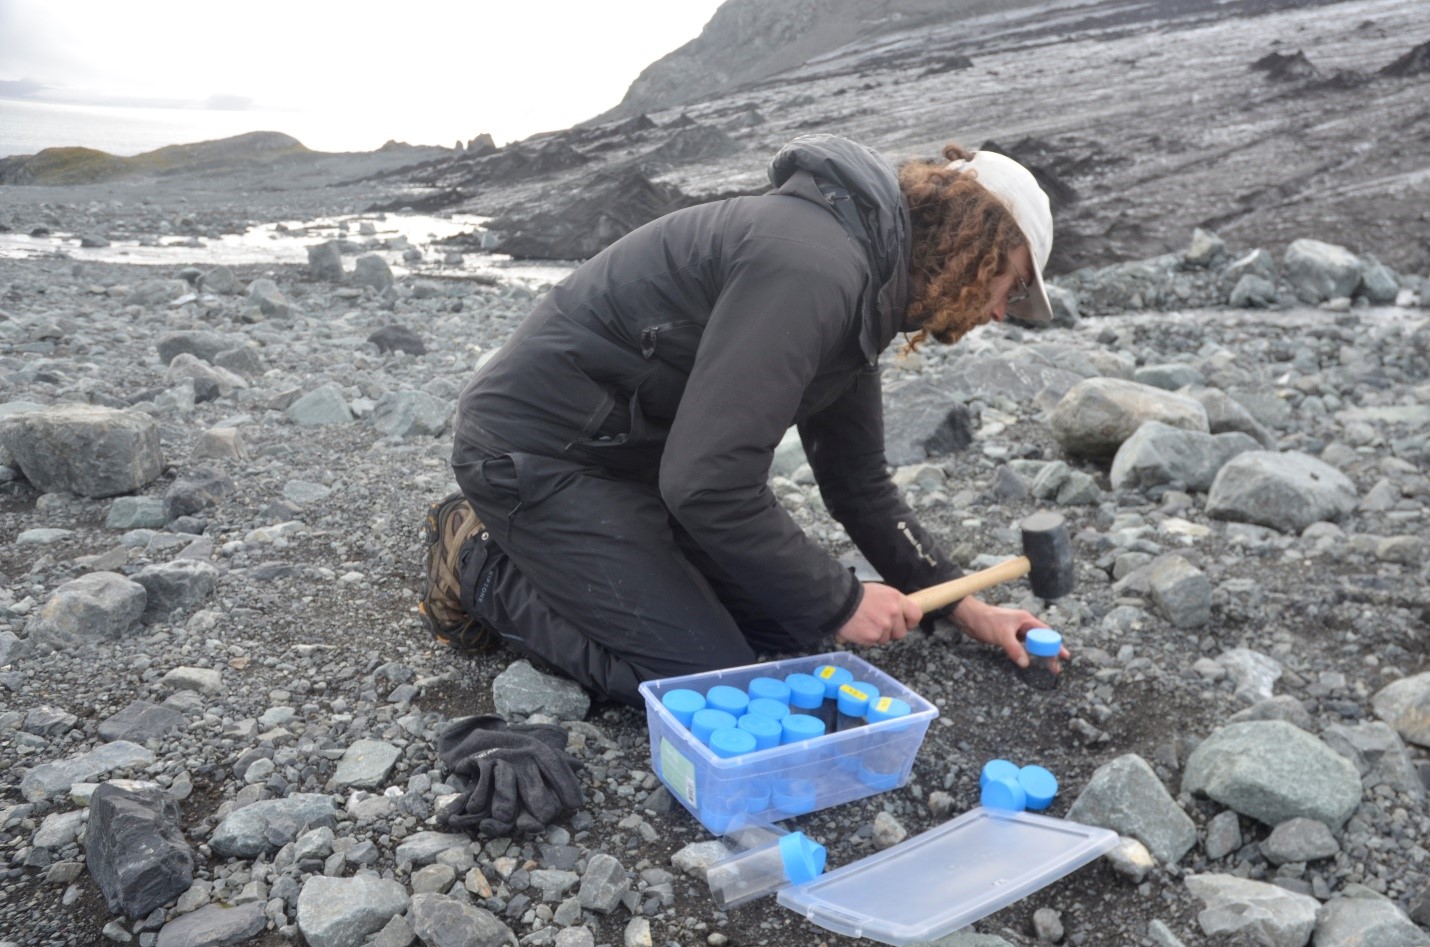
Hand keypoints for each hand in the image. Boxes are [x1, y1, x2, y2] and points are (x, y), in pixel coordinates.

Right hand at [836, 583, 922, 647]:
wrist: (839, 600)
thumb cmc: (857, 595)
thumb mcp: (881, 592)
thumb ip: (893, 604)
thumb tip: (900, 615)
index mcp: (897, 599)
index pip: (916, 615)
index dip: (911, 622)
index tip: (905, 624)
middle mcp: (893, 613)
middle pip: (901, 632)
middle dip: (891, 632)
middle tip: (879, 624)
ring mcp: (883, 626)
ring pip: (886, 639)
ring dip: (877, 635)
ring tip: (865, 624)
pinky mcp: (873, 637)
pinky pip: (873, 643)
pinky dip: (866, 639)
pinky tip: (859, 629)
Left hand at [950, 597, 1071, 669]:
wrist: (969, 617)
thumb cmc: (985, 620)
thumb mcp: (1002, 635)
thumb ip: (1014, 648)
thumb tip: (1025, 663)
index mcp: (1026, 620)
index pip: (1046, 633)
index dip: (1056, 645)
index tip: (1063, 656)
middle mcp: (1023, 624)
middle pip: (1042, 640)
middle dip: (1050, 652)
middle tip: (1055, 667)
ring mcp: (1016, 630)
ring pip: (1033, 643)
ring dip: (1040, 654)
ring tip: (1048, 666)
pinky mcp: (1008, 636)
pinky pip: (1023, 646)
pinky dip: (1028, 653)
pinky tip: (1031, 660)